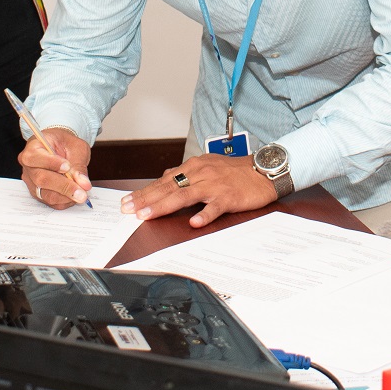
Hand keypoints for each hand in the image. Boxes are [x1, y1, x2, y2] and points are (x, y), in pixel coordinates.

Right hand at [18, 128, 92, 208]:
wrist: (60, 148)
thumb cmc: (65, 144)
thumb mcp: (76, 147)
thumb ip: (78, 164)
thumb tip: (83, 183)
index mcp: (33, 148)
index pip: (35, 157)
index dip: (51, 163)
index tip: (68, 167)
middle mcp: (28, 166)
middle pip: (41, 179)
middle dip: (63, 186)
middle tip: (81, 191)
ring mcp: (31, 181)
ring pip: (45, 194)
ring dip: (65, 196)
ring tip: (82, 194)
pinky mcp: (37, 193)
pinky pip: (50, 201)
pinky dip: (64, 201)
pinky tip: (75, 196)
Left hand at [123, 155, 276, 227]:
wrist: (263, 170)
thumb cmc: (235, 171)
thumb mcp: (207, 166)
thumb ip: (187, 173)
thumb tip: (167, 176)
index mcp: (194, 166)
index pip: (163, 181)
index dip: (144, 192)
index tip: (127, 202)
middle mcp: (201, 173)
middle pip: (169, 188)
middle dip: (146, 199)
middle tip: (128, 210)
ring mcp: (214, 185)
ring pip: (185, 196)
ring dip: (164, 205)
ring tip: (148, 215)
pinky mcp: (229, 197)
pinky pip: (215, 207)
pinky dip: (204, 214)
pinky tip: (194, 223)